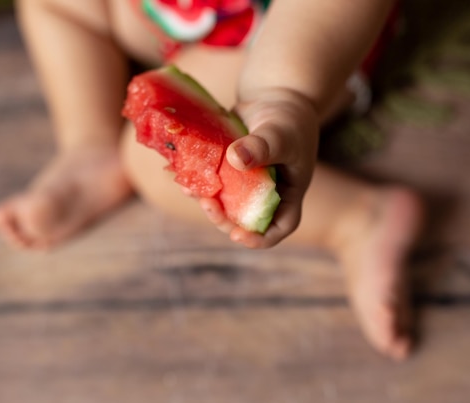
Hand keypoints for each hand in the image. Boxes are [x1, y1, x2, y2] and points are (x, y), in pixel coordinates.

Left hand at [199, 87, 320, 247]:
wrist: (276, 97)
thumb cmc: (288, 118)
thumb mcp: (280, 133)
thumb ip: (262, 147)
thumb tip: (235, 159)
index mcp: (288, 194)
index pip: (279, 227)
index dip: (259, 238)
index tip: (238, 235)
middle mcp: (265, 195)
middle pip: (244, 220)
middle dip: (223, 218)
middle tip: (206, 204)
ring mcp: (245, 185)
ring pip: (224, 204)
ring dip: (206, 201)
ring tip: (189, 187)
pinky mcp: (228, 171)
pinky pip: (212, 183)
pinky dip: (197, 181)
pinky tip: (181, 174)